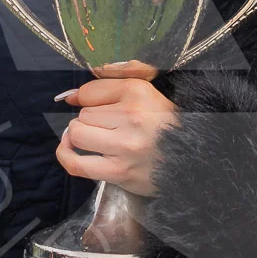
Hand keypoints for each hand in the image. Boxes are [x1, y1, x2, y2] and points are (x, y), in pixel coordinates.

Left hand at [56, 64, 178, 195]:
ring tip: (95, 139)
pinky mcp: (119, 171)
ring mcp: (125, 145)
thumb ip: (111, 86)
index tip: (96, 108)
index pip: (90, 91)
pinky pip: (75, 163)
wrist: (190, 160)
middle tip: (109, 128)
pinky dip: (66, 155)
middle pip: (83, 113)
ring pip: (77, 133)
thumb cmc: (165, 127)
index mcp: (139, 91)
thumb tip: (70, 97)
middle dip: (90, 120)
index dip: (87, 99)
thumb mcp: (148, 94)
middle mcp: (132, 115)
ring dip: (80, 137)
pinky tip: (70, 150)